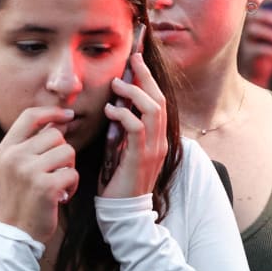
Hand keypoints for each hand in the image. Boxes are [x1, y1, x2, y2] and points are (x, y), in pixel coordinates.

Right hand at [0, 106, 78, 242]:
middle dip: (62, 151)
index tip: (67, 115)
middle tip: (54, 171)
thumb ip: (32, 143)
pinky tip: (61, 195)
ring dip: (69, 168)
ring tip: (57, 183)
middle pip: (56, 134)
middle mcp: (15, 156)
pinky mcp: (45, 186)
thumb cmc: (21, 196)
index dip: (52, 112)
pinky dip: (72, 185)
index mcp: (6, 148)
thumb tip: (59, 121)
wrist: (16, 231)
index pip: (30, 116)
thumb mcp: (15, 165)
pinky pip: (73, 173)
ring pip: (68, 151)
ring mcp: (29, 171)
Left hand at [99, 53, 167, 198]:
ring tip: (116, 85)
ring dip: (134, 93)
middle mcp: (161, 141)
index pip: (158, 101)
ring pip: (152, 110)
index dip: (149, 80)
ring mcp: (153, 149)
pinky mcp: (140, 158)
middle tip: (133, 60)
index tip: (137, 61)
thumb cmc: (119, 180)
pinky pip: (137, 128)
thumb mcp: (123, 149)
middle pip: (159, 100)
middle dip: (146, 77)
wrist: (124, 211)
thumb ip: (124, 131)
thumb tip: (115, 108)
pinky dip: (124, 115)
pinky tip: (110, 111)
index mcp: (158, 138)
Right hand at [238, 0, 271, 87]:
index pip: (263, 4)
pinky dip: (267, 50)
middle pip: (253, 15)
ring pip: (252, 30)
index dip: (271, 0)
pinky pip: (255, 49)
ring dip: (267, 33)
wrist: (258, 70)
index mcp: (259, 19)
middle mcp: (249, 26)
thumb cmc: (270, 49)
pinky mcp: (246, 53)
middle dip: (266, 15)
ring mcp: (245, 39)